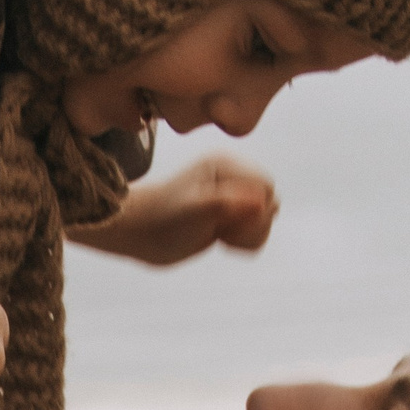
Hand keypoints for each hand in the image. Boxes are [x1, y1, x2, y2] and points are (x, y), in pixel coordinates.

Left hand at [67, 159, 278, 267]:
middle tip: (221, 231)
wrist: (138, 233)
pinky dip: (245, 242)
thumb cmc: (161, 220)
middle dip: (252, 224)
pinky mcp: (228, 217)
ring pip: (266, 218)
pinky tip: (222, 241)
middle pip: (271, 202)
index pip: (266, 187)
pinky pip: (256, 231)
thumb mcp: (193, 212)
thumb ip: (227, 204)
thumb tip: (260, 202)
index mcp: (226, 166)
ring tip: (221, 236)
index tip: (226, 223)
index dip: (254, 210)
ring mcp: (232, 198)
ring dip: (249, 234)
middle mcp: (232, 178)